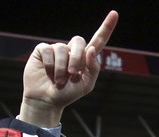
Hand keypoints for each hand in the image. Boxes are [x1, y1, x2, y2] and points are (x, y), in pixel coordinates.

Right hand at [19, 10, 118, 126]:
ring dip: (61, 68)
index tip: (115, 14)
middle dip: (77, 58)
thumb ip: (93, 68)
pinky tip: (49, 73)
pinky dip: (50, 65)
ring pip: (62, 48)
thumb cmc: (68, 94)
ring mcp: (57, 49)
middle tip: (73, 73)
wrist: (47, 100)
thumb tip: (92, 49)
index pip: (98, 40)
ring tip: (59, 80)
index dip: (106, 27)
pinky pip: (48, 50)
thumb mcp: (86, 85)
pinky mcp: (43, 50)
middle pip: (79, 41)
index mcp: (85, 58)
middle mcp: (72, 51)